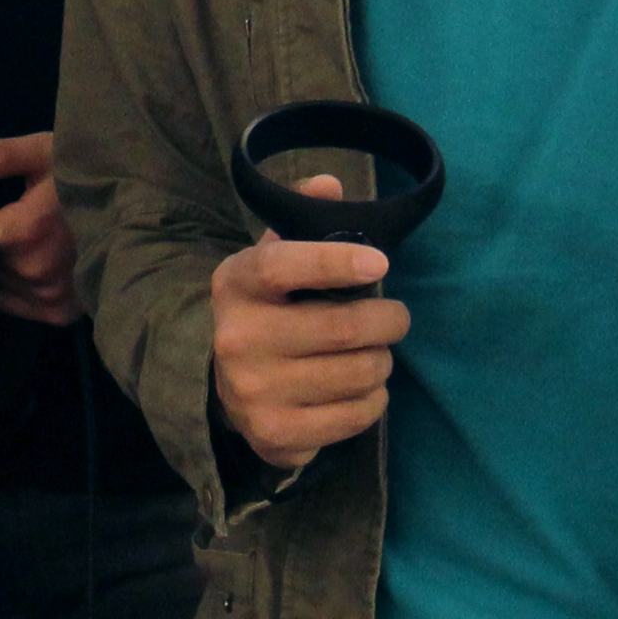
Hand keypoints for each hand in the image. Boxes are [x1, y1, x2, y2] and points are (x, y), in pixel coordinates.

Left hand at [0, 130, 77, 324]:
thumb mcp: (42, 153)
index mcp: (24, 233)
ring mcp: (51, 296)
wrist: (141, 205)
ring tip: (19, 245)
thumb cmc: (86, 175)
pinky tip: (30, 266)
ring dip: (1, 272)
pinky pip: (19, 307)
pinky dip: (18, 290)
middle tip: (3, 226)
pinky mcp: (63, 313)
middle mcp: (35, 273)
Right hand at [206, 175, 410, 470]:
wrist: (222, 387)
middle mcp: (237, 338)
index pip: (281, 266)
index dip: (334, 262)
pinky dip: (374, 401)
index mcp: (236, 284)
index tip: (381, 263)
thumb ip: (301, 220)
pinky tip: (363, 389)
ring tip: (375, 354)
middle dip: (388, 320)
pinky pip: (355, 415)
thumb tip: (329, 184)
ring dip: (382, 361)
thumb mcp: (272, 260)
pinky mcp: (276, 434)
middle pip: (341, 328)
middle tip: (395, 318)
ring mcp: (254, 391)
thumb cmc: (265, 310)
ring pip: (358, 373)